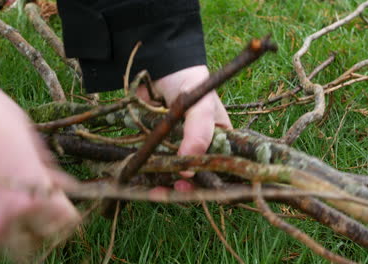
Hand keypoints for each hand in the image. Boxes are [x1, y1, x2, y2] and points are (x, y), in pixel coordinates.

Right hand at [0, 73, 77, 261]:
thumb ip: (44, 163)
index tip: (59, 200)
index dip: (64, 208)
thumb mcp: (21, 128)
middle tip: (27, 203)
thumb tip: (61, 182)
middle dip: (36, 222)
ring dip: (0, 228)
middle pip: (33, 239)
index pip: (64, 220)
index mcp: (29, 196)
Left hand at [137, 65, 232, 191]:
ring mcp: (177, 145)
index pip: (221, 166)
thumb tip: (189, 169)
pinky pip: (156, 163)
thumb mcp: (200, 106)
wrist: (158, 64)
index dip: (212, 181)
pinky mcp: (157, 143)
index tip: (197, 188)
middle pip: (197, 174)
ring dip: (167, 183)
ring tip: (157, 190)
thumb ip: (198, 134)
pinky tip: (146, 182)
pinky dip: (151, 173)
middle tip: (175, 189)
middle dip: (187, 186)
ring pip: (175, 172)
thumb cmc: (189, 81)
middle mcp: (201, 145)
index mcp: (220, 137)